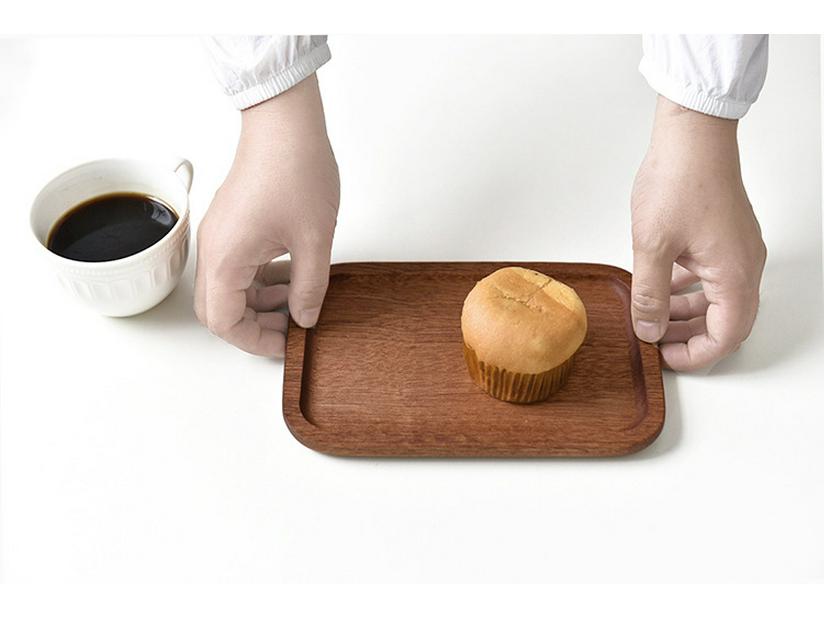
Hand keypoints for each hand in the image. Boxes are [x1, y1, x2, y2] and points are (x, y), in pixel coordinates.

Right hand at [194, 74, 339, 356]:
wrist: (285, 123)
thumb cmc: (295, 169)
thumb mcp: (315, 240)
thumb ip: (309, 287)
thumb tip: (304, 318)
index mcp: (226, 258)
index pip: (224, 322)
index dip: (255, 341)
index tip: (285, 344)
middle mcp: (213, 249)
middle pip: (218, 309)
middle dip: (253, 325)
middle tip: (290, 328)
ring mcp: (219, 235)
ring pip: (227, 289)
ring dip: (258, 302)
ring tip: (296, 301)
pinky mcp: (230, 224)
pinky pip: (236, 266)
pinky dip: (259, 280)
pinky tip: (289, 276)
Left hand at [630, 96, 766, 370]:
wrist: (692, 134)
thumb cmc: (678, 180)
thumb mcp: (652, 246)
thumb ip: (650, 294)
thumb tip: (649, 329)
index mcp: (734, 274)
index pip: (725, 336)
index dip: (696, 355)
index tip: (666, 358)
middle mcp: (745, 264)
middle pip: (726, 320)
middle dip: (691, 336)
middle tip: (657, 340)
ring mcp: (739, 249)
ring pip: (719, 298)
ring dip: (688, 312)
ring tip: (654, 315)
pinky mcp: (728, 235)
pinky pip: (715, 275)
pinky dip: (691, 288)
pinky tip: (664, 285)